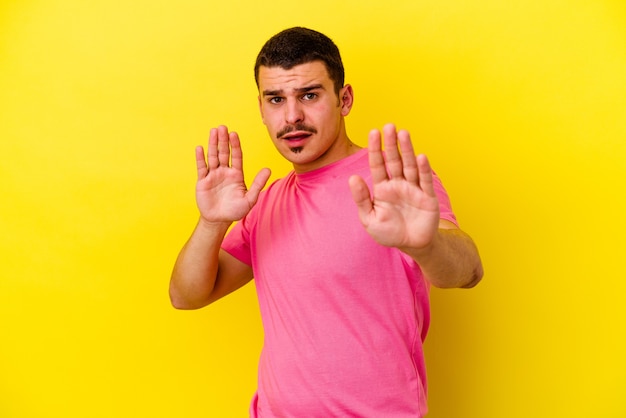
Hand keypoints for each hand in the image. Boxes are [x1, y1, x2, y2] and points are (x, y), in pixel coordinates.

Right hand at [195, 125, 270, 224]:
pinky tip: (200, 148)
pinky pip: (202, 167)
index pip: (236, 156)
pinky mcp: (203, 181)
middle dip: (223, 140)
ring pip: (213, 156)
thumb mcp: (250, 199)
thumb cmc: (235, 210)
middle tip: (223, 127)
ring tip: (213, 131)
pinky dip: (200, 158)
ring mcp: (213, 175)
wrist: (219, 220)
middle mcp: (225, 171)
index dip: (235, 145)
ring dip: (213, 144)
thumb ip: (258, 184)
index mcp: (236, 174)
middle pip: (224, 153)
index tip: (234, 134)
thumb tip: (268, 169)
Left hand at [348, 124, 439, 251]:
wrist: (412, 245)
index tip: (373, 132)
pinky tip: (420, 157)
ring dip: (407, 150)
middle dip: (392, 144)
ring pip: (410, 166)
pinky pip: (425, 181)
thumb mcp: (369, 218)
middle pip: (394, 160)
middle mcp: (398, 184)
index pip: (378, 164)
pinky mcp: (427, 197)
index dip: (375, 149)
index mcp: (383, 188)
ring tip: (403, 133)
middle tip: (389, 126)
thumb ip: (362, 198)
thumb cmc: (389, 232)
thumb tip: (352, 178)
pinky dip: (423, 169)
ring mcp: (413, 189)